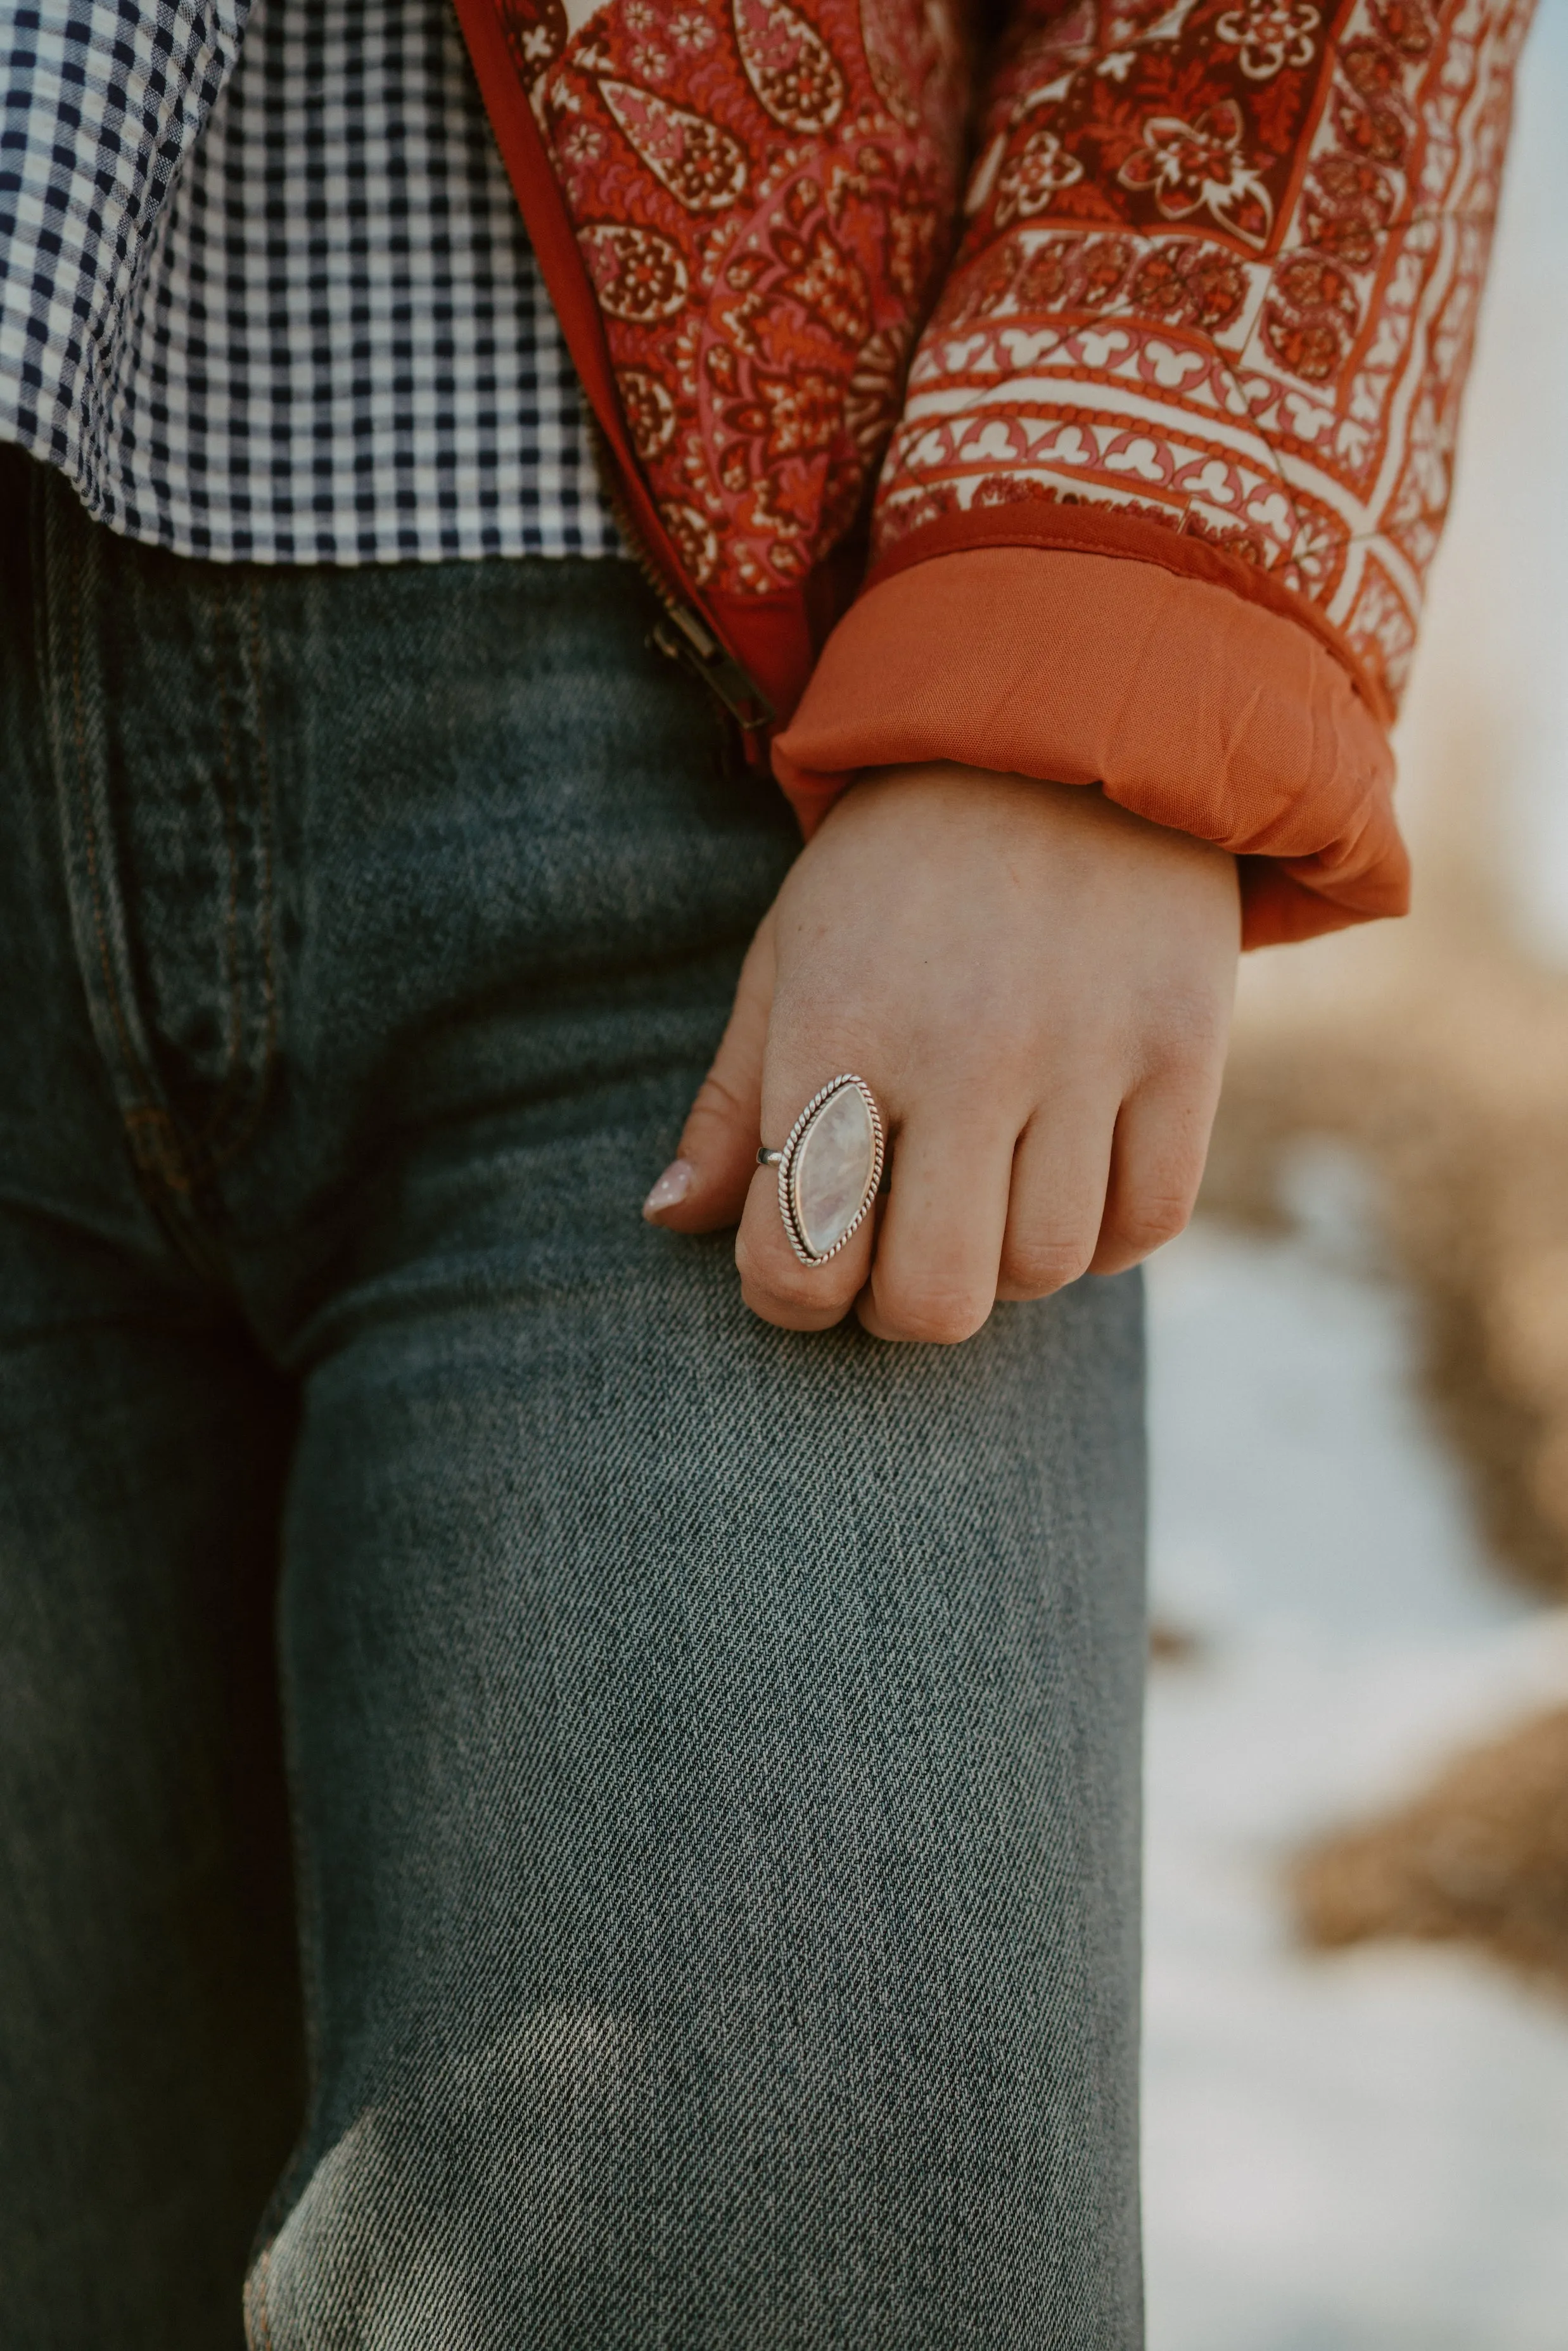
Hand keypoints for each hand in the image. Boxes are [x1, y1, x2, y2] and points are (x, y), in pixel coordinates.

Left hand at [643, 761, 1239, 1340]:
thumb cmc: (896, 865)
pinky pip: (1148, 1220)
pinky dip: (1106, 1237)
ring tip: (984, 1202)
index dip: (792, 1300)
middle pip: (935, 1299)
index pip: (801, 1255)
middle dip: (900, 1309)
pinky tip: (1068, 1185)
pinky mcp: (1186, 1047)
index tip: (806, 1269)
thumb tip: (669, 1221)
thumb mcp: (790, 956)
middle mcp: (963, 1048)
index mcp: (839, 1026)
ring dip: (1006, 1268)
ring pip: (1046, 1270)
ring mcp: (1086, 1050)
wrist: (1067, 731)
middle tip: (896, 1259)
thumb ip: (736, 1102)